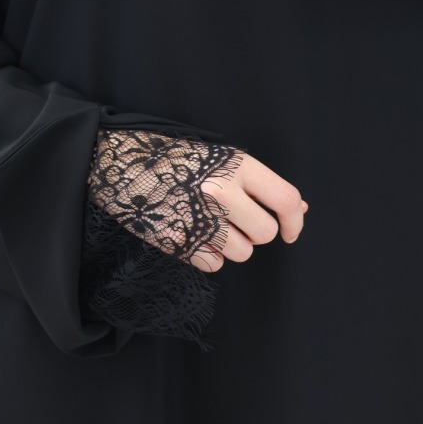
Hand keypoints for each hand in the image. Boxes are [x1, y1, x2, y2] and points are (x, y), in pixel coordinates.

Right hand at [87, 129, 308, 274]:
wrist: (123, 162)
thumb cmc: (179, 159)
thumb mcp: (223, 160)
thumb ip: (261, 185)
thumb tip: (299, 208)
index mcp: (236, 165)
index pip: (285, 199)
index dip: (294, 221)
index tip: (289, 231)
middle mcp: (221, 191)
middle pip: (264, 233)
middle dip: (255, 232)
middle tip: (235, 219)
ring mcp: (199, 218)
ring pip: (242, 253)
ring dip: (231, 245)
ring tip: (208, 222)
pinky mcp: (179, 241)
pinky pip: (214, 264)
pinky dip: (208, 255)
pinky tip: (192, 233)